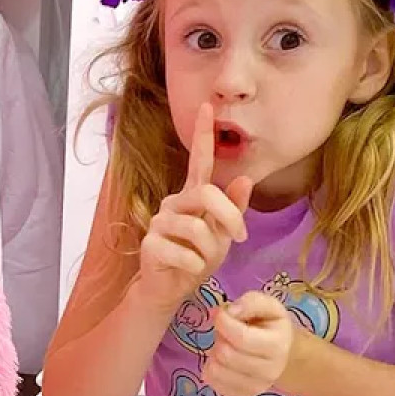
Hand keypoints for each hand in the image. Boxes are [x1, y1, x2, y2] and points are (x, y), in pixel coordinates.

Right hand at [135, 101, 254, 314]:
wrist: (170, 290)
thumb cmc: (196, 260)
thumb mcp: (223, 236)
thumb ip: (233, 210)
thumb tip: (244, 179)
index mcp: (192, 197)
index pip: (199, 162)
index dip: (203, 134)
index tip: (207, 106)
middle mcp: (173, 203)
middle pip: (206, 194)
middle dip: (229, 217)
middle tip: (240, 238)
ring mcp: (159, 221)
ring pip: (196, 228)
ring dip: (209, 250)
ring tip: (203, 261)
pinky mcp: (150, 243)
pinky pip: (183, 251)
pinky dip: (193, 265)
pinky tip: (187, 270)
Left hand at [204, 290, 294, 395]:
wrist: (285, 355)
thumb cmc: (272, 326)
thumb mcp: (268, 306)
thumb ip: (250, 302)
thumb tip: (229, 311)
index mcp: (277, 346)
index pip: (241, 338)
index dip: (223, 322)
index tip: (222, 314)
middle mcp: (269, 371)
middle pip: (226, 354)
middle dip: (220, 338)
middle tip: (227, 332)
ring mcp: (256, 387)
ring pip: (216, 370)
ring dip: (214, 353)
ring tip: (227, 346)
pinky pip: (212, 382)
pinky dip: (212, 368)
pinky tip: (224, 361)